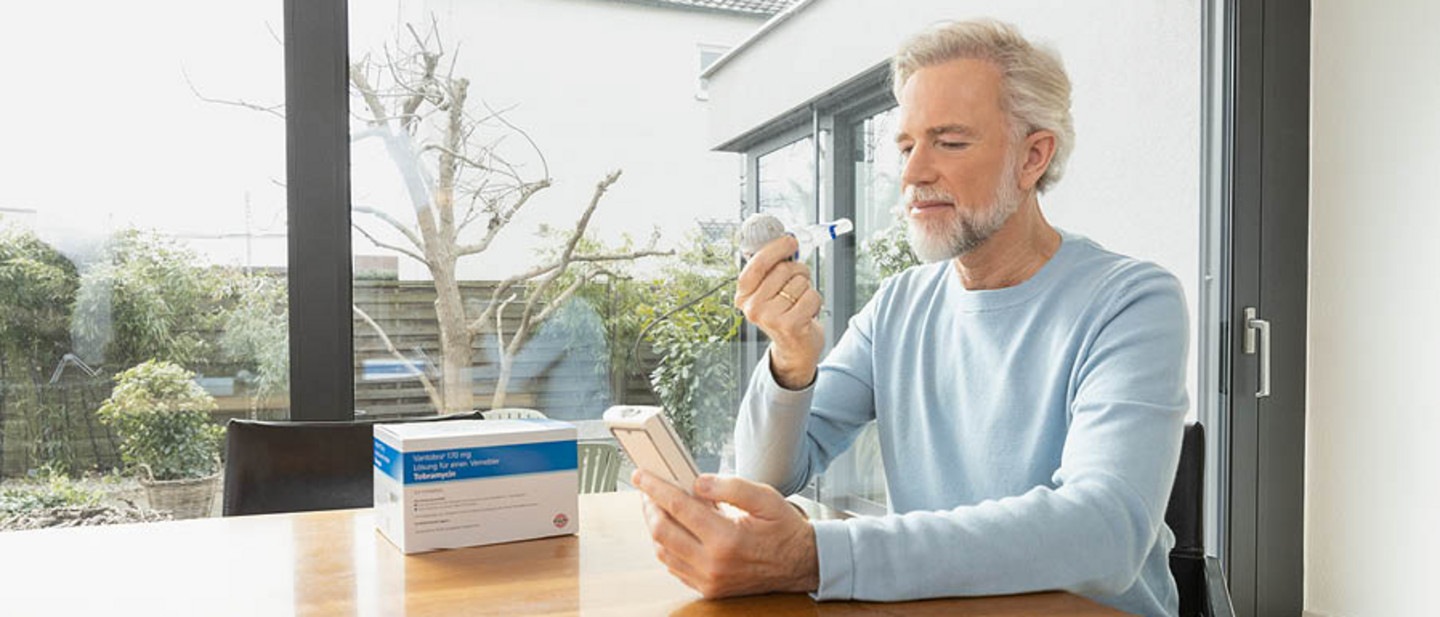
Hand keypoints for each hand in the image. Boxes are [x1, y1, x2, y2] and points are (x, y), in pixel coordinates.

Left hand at [633, 469, 818, 598]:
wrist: (801, 565)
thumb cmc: (783, 530)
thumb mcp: (765, 498)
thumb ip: (731, 487)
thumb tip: (698, 483)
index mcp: (727, 539)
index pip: (678, 507)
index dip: (655, 488)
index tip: (642, 476)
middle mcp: (713, 563)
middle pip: (661, 532)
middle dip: (649, 507)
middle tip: (647, 490)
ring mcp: (709, 580)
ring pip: (663, 551)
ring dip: (655, 527)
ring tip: (659, 507)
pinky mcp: (708, 588)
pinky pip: (674, 567)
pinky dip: (666, 546)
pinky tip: (672, 530)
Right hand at [733, 235, 823, 388]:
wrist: (794, 349)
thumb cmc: (784, 315)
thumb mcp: (769, 293)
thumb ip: (772, 269)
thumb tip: (786, 241)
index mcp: (743, 296)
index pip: (758, 263)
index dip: (776, 248)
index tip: (790, 241)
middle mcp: (752, 308)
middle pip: (784, 269)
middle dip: (798, 271)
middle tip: (798, 282)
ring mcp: (770, 318)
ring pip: (800, 282)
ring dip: (807, 288)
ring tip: (800, 302)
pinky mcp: (790, 325)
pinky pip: (812, 296)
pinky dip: (815, 301)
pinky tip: (807, 313)